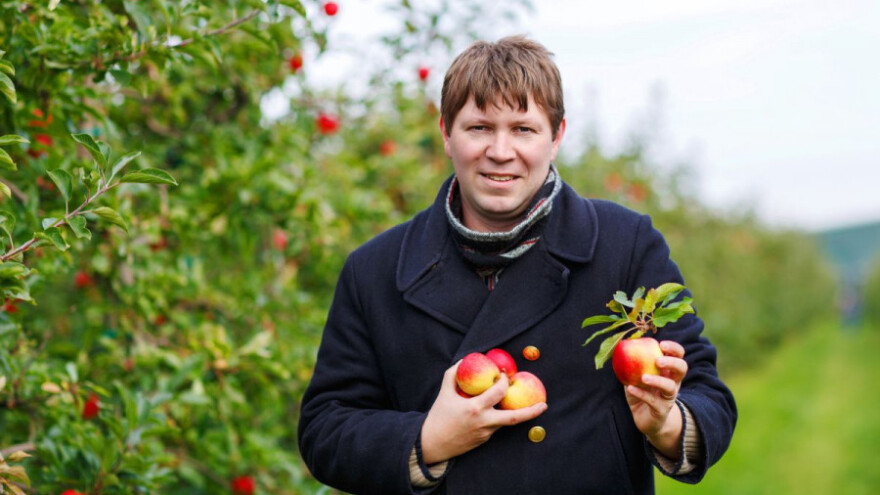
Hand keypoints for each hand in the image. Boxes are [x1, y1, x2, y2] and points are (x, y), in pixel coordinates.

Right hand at [420, 360, 546, 464]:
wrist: (432, 444)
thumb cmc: (438, 415)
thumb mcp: (444, 392)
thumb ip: (453, 374)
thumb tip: (465, 359)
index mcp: (475, 408)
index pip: (498, 392)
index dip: (505, 381)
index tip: (505, 374)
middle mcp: (484, 422)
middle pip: (514, 418)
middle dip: (532, 411)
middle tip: (544, 405)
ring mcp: (486, 433)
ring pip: (505, 421)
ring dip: (513, 411)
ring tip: (525, 403)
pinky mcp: (485, 440)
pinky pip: (495, 426)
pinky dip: (498, 417)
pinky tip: (495, 410)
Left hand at [623, 340, 686, 458]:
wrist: (646, 420)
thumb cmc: (642, 392)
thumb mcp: (636, 376)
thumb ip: (632, 364)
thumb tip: (619, 347)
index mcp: (669, 371)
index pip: (678, 355)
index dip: (673, 348)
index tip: (661, 344)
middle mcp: (673, 382)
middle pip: (682, 368)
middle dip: (672, 362)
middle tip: (657, 361)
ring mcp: (668, 397)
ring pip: (670, 387)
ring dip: (657, 380)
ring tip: (643, 377)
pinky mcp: (661, 410)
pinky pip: (653, 401)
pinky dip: (641, 394)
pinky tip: (630, 388)